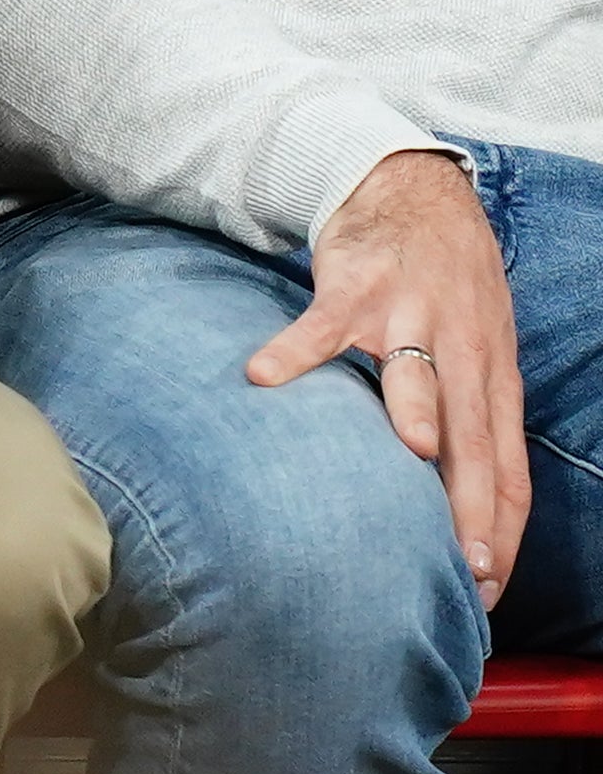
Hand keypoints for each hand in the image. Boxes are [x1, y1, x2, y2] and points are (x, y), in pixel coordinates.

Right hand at [250, 150, 525, 607]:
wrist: (411, 191)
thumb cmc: (446, 286)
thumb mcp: (481, 350)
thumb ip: (472, 415)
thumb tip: (459, 496)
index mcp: (494, 378)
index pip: (510, 467)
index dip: (503, 525)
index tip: (488, 582)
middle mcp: (462, 352)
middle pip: (474, 438)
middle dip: (472, 501)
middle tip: (466, 559)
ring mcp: (408, 317)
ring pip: (417, 373)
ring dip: (417, 410)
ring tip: (413, 452)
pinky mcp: (353, 288)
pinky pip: (320, 323)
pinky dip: (294, 349)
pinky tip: (263, 376)